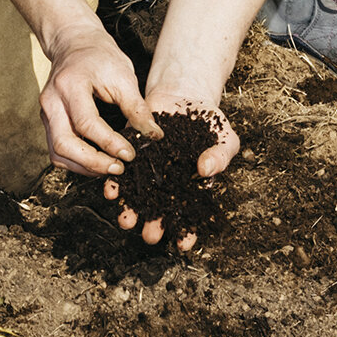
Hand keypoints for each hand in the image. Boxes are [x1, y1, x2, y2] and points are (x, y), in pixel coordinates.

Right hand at [40, 25, 159, 178]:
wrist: (74, 42)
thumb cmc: (100, 56)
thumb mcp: (123, 75)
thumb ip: (136, 107)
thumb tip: (153, 135)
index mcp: (71, 84)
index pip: (87, 123)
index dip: (109, 143)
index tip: (130, 154)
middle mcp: (52, 100)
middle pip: (64, 143)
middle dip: (92, 162)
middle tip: (119, 168)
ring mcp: (46, 112)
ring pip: (57, 153)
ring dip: (83, 167)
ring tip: (110, 168)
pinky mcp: (48, 121)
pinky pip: (57, 150)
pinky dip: (76, 162)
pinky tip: (96, 162)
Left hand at [103, 96, 240, 252]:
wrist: (185, 92)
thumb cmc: (210, 121)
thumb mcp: (224, 138)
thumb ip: (220, 156)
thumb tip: (205, 170)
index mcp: (192, 187)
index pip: (191, 215)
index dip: (188, 232)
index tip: (184, 244)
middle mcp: (168, 184)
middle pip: (161, 210)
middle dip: (154, 225)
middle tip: (150, 235)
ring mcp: (149, 170)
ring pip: (138, 196)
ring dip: (131, 210)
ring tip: (126, 221)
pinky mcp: (132, 153)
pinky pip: (121, 171)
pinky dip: (115, 182)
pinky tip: (111, 190)